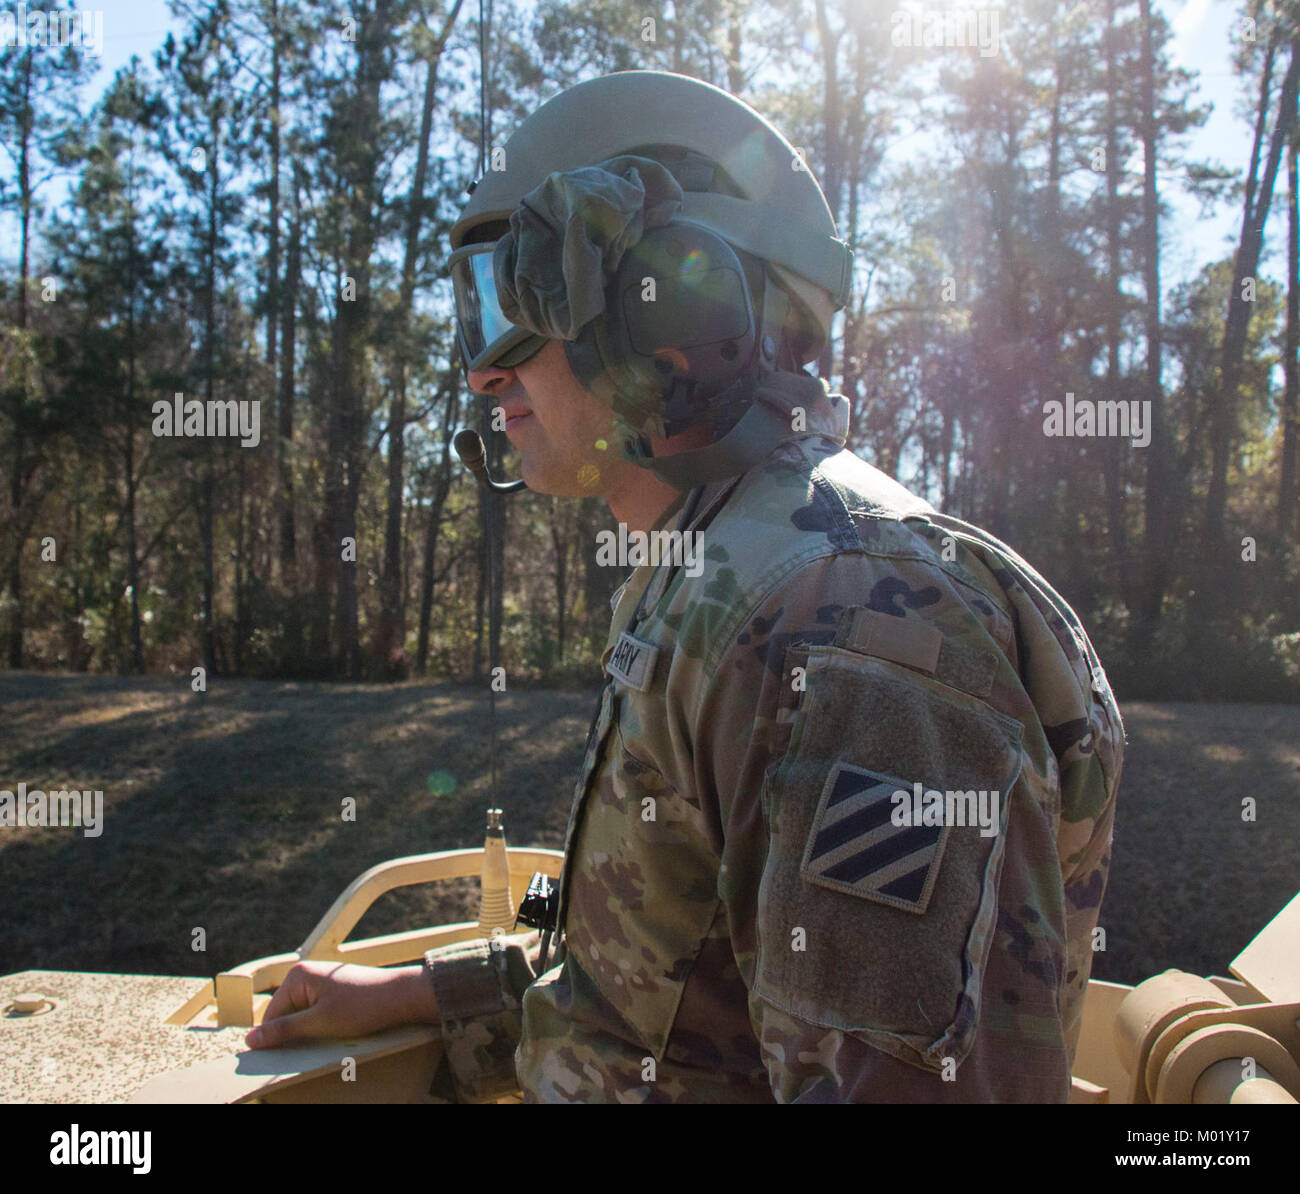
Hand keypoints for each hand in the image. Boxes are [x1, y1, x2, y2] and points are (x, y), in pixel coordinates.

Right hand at [244, 961, 436, 1049]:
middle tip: (306, 1051)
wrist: (401, 996)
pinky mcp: (333, 990)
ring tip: (323, 1042)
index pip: (271, 1015)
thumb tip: (250, 1039)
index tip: (279, 1060)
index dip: (275, 1039)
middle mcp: (306, 973)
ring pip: (302, 1016)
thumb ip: (284, 1030)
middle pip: (286, 1014)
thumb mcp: (319, 1023)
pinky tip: (331, 1036)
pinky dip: (320, 1026)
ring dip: (308, 1032)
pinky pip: (316, 1012)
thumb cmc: (362, 1006)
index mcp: (298, 976)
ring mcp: (321, 981)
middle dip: (293, 1034)